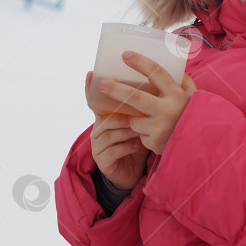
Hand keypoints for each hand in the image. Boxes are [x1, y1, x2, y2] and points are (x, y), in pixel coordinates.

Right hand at [87, 71, 148, 189]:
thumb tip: (154, 85)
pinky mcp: (102, 160)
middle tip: (135, 113)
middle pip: (105, 116)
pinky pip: (113, 151)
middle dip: (120, 113)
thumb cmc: (136, 141)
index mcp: (106, 117)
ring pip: (109, 133)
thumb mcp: (138, 123)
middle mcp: (98, 129)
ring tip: (140, 129)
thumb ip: (139, 107)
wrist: (133, 171)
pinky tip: (138, 145)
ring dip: (126, 130)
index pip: (96, 101)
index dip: (90, 88)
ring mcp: (98, 145)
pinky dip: (127, 147)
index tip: (91, 74)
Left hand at [100, 51, 196, 154]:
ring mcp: (160, 127)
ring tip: (150, 121)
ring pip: (134, 119)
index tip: (125, 55)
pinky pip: (140, 134)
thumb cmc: (195, 114)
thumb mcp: (193, 95)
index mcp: (177, 93)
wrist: (203, 144)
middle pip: (134, 97)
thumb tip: (170, 63)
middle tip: (101, 83)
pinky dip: (144, 133)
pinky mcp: (154, 142)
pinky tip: (156, 134)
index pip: (156, 73)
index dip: (140, 62)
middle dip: (115, 89)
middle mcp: (167, 110)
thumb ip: (182, 80)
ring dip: (135, 118)